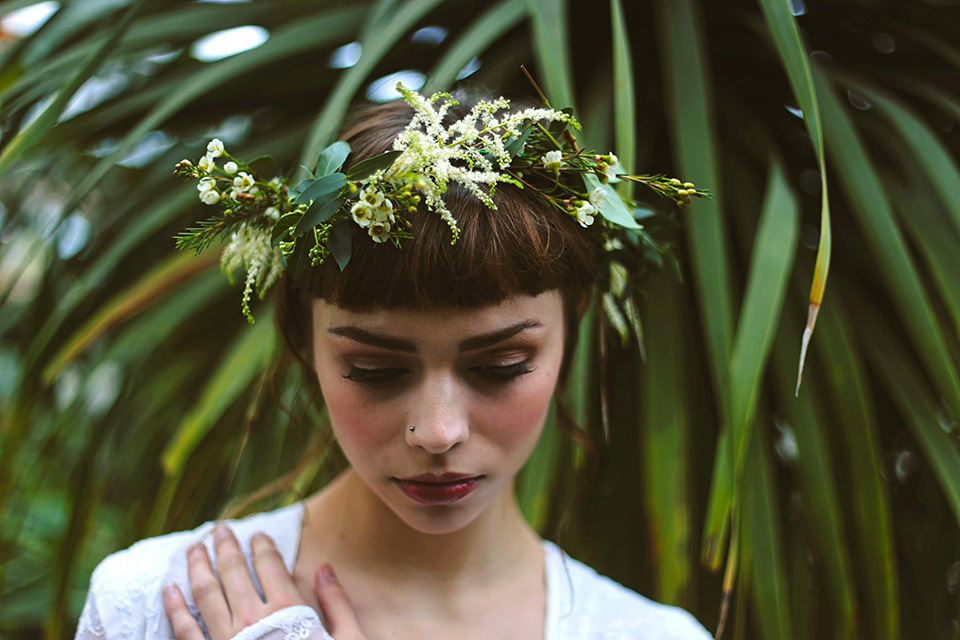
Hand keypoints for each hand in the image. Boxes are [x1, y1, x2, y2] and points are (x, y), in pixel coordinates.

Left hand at [162, 524, 368, 639]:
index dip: (262, 545)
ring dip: (197, 566)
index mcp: (288, 610)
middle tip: (219, 529)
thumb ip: (337, 603)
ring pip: (205, 593)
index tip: (257, 534)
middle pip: (233, 571)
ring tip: (193, 548)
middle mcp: (254, 620)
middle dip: (225, 546)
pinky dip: (175, 608)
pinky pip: (186, 631)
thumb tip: (324, 568)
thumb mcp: (351, 639)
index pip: (270, 564)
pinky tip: (169, 590)